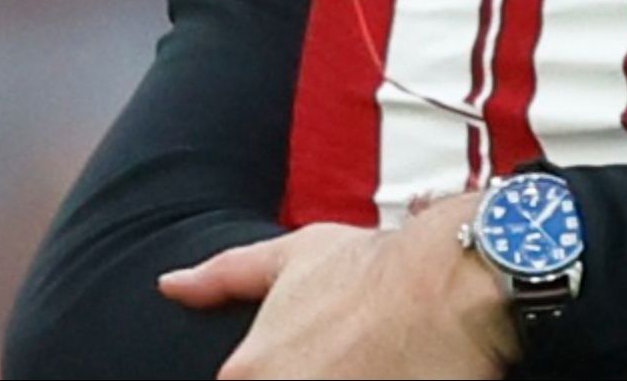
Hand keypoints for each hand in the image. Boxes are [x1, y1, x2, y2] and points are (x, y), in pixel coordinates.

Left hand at [158, 198, 520, 379]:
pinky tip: (393, 378)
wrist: (454, 277)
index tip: (320, 365)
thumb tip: (171, 284)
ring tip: (376, 368)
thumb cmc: (379, 266)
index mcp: (249, 372)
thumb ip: (226, 276)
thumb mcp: (294, 257)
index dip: (289, 374)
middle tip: (355, 366)